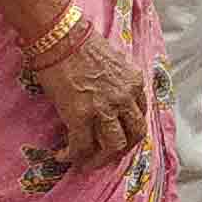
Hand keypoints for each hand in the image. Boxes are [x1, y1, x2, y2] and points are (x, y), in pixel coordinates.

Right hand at [34, 24, 150, 163]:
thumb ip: (117, 82)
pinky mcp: (80, 115)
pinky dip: (72, 155)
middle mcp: (125, 98)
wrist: (61, 37)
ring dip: (100, 159)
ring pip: (113, 146)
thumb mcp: (114, 62)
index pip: (140, 115)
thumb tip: (108, 95)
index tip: (117, 136)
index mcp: (135, 83)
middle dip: (121, 150)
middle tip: (106, 157)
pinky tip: (63, 155)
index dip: (129, 130)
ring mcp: (105, 108)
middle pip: (134, 134)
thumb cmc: (80, 45)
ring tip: (86, 163)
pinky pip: (81, 145)